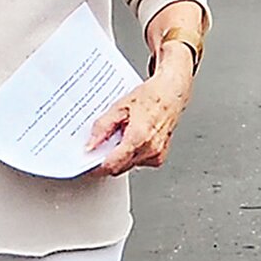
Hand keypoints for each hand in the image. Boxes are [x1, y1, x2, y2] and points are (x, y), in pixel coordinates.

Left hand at [86, 47, 192, 175]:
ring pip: (128, 165)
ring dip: (121, 155)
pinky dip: (132, 153)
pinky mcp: (159, 157)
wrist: (171, 93)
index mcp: (139, 137)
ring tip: (123, 133)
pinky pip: (138, 162)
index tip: (89, 160)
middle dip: (108, 157)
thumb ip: (102, 127)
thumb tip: (91, 144)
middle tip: (104, 141)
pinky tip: (133, 137)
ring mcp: (156, 155)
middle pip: (119, 167)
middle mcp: (150, 150)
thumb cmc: (150, 97)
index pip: (112, 164)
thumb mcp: (119, 107)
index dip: (97, 164)